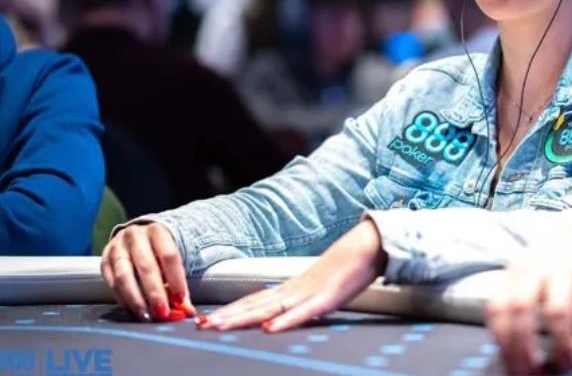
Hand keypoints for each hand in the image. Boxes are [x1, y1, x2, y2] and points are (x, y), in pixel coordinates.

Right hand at [100, 222, 193, 321]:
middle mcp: (135, 236)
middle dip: (155, 293)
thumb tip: (187, 311)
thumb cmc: (158, 251)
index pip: (169, 256)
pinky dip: (123, 300)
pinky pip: (112, 284)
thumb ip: (178, 285)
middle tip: (162, 313)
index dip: (176, 279)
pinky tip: (133, 310)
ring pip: (125, 276)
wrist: (136, 237)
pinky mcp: (104, 261)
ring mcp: (117, 248)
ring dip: (136, 300)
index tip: (180, 299)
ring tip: (146, 316)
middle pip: (146, 266)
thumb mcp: (171, 260)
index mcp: (157, 231)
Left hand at [198, 219, 386, 332]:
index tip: (206, 319)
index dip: (230, 311)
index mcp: (291, 289)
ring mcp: (308, 294)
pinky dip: (284, 321)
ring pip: (269, 309)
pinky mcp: (326, 298)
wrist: (367, 246)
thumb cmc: (346, 268)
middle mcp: (293, 290)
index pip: (254, 301)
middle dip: (226, 316)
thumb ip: (300, 301)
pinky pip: (302, 313)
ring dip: (242, 318)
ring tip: (219, 326)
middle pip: (254, 305)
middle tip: (200, 326)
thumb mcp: (318, 288)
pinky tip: (268, 329)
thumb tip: (282, 312)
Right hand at [485, 225, 571, 373]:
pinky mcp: (499, 283)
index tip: (566, 361)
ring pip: (499, 308)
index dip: (560, 340)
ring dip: (505, 343)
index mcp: (563, 274)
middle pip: (522, 307)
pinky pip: (490, 310)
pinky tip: (507, 352)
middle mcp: (533, 271)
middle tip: (534, 371)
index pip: (558, 309)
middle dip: (525, 345)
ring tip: (516, 368)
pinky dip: (496, 335)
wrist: (561, 248)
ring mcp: (512, 275)